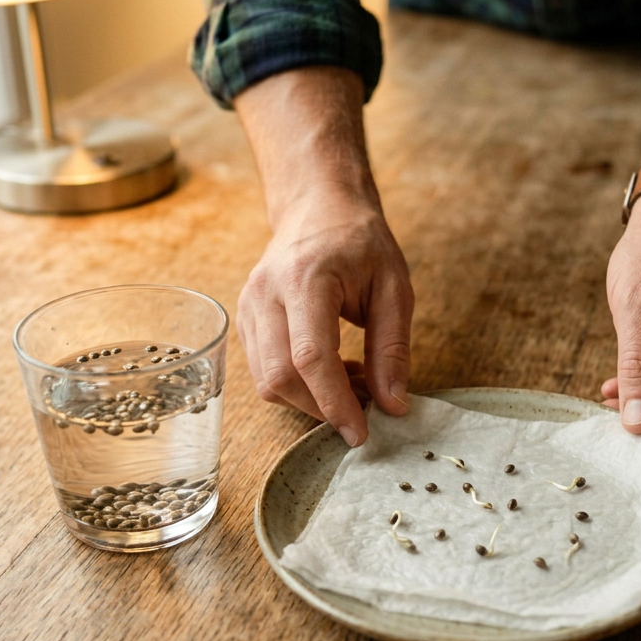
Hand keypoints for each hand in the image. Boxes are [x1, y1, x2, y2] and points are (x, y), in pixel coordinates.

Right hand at [237, 185, 412, 446]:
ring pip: (266, 380)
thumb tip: (392, 406)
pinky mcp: (245, 318)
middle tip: (365, 406)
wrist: (318, 207)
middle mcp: (266, 293)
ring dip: (310, 399)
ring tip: (352, 382)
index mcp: (306, 278)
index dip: (334, 402)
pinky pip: (263, 370)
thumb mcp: (394, 289)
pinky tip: (329, 370)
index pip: (310, 356)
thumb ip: (392, 349)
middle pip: (280, 376)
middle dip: (321, 407)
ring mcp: (249, 306)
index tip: (361, 433)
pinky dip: (297, 385)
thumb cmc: (361, 242)